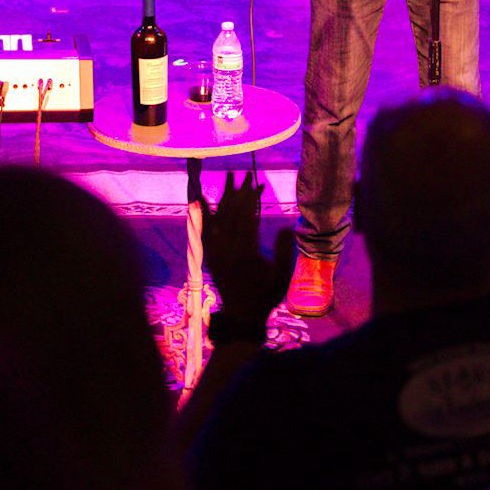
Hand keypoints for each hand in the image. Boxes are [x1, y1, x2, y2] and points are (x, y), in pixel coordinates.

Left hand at [200, 171, 292, 324]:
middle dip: (238, 192)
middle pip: (231, 214)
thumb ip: (282, 252)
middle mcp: (227, 251)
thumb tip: (286, 228)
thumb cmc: (266, 296)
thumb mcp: (281, 277)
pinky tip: (203, 200)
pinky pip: (205, 232)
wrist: (242, 316)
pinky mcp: (211, 256)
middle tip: (245, 174)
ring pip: (217, 220)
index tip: (258, 183)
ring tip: (227, 178)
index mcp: (245, 254)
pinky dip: (205, 215)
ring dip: (222, 198)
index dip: (252, 199)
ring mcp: (217, 253)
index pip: (246, 219)